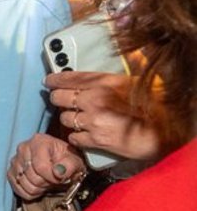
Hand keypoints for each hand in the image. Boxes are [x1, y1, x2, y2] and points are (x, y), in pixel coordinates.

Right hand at [7, 132, 83, 198]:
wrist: (60, 165)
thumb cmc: (67, 162)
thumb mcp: (75, 162)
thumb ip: (69, 166)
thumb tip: (58, 172)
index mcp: (39, 141)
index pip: (40, 166)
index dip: (51, 177)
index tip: (60, 179)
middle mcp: (23, 148)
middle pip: (32, 176)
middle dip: (46, 183)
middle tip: (53, 179)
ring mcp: (15, 161)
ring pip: (24, 184)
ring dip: (38, 188)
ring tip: (46, 181)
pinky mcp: (10, 172)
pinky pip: (18, 190)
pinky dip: (30, 193)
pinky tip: (38, 186)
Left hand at [45, 71, 161, 161]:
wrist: (161, 132)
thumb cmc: (151, 106)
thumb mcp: (131, 82)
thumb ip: (113, 76)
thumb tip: (106, 70)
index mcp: (103, 82)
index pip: (68, 78)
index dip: (54, 80)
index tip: (49, 81)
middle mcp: (94, 99)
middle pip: (59, 98)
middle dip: (58, 99)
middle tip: (61, 100)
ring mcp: (92, 121)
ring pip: (65, 118)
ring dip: (69, 118)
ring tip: (78, 118)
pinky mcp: (95, 140)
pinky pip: (73, 137)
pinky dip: (76, 136)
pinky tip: (84, 134)